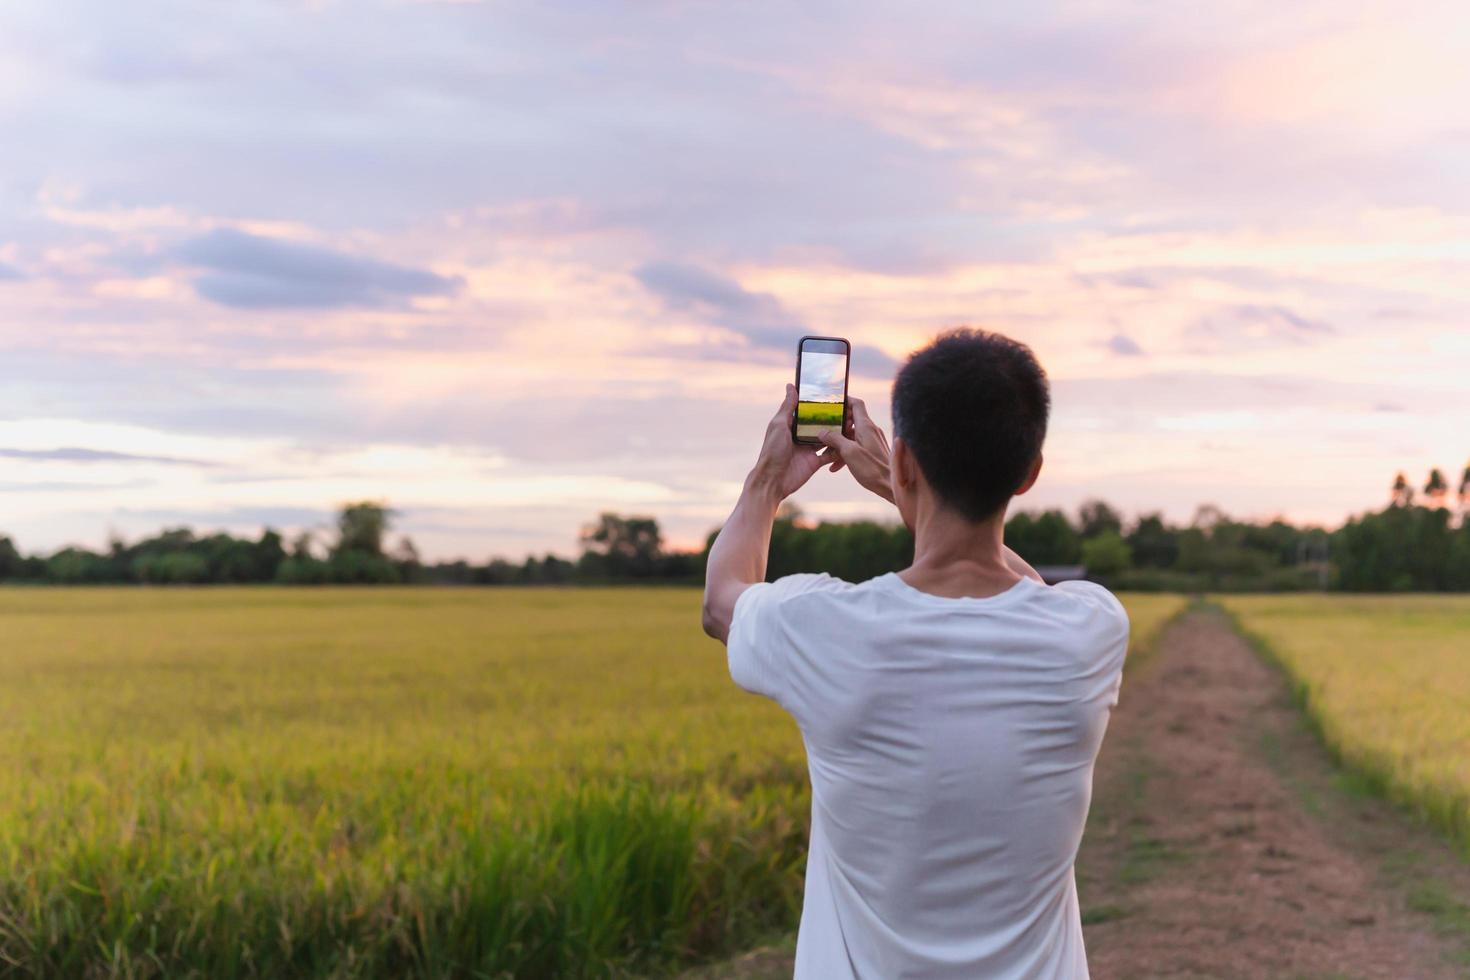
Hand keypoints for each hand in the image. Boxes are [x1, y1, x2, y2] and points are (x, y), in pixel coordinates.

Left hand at [748, 384, 843, 499]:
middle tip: (848, 410)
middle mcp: (801, 435)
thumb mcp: (779, 425)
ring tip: (851, 424)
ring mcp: (809, 449)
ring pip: (828, 437)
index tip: (834, 395)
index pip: (808, 411)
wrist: (773, 481)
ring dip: (838, 432)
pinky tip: (848, 442)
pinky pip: (830, 454)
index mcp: (791, 425)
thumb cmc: (772, 451)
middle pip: (820, 424)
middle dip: (833, 418)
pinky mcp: (815, 462)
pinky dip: (838, 450)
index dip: (819, 404)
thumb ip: (787, 406)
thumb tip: (791, 386)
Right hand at [817, 396, 893, 503]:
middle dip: (836, 425)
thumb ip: (835, 439)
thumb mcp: (849, 453)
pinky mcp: (872, 451)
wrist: (891, 486)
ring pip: (852, 435)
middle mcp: (871, 430)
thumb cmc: (873, 469)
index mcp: (866, 426)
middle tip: (823, 430)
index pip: (856, 404)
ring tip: (825, 452)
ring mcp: (872, 441)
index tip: (831, 404)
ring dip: (838, 442)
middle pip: (851, 419)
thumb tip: (822, 432)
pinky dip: (845, 452)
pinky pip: (856, 446)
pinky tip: (835, 466)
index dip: (844, 401)